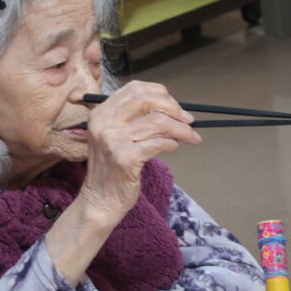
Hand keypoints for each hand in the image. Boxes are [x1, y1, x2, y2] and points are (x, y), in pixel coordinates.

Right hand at [78, 81, 199, 221]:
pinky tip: (173, 147)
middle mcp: (104, 123)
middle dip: (173, 107)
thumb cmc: (113, 170)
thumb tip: (171, 109)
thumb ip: (134, 120)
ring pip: (158, 122)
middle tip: (187, 120)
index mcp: (101, 114)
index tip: (174, 107)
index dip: (160, 94)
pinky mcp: (125, 158)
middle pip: (146, 99)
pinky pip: (159, 143)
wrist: (100, 201)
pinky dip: (172, 143)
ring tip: (190, 136)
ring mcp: (113, 140)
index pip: (134, 89)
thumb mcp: (115, 137)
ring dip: (181, 129)